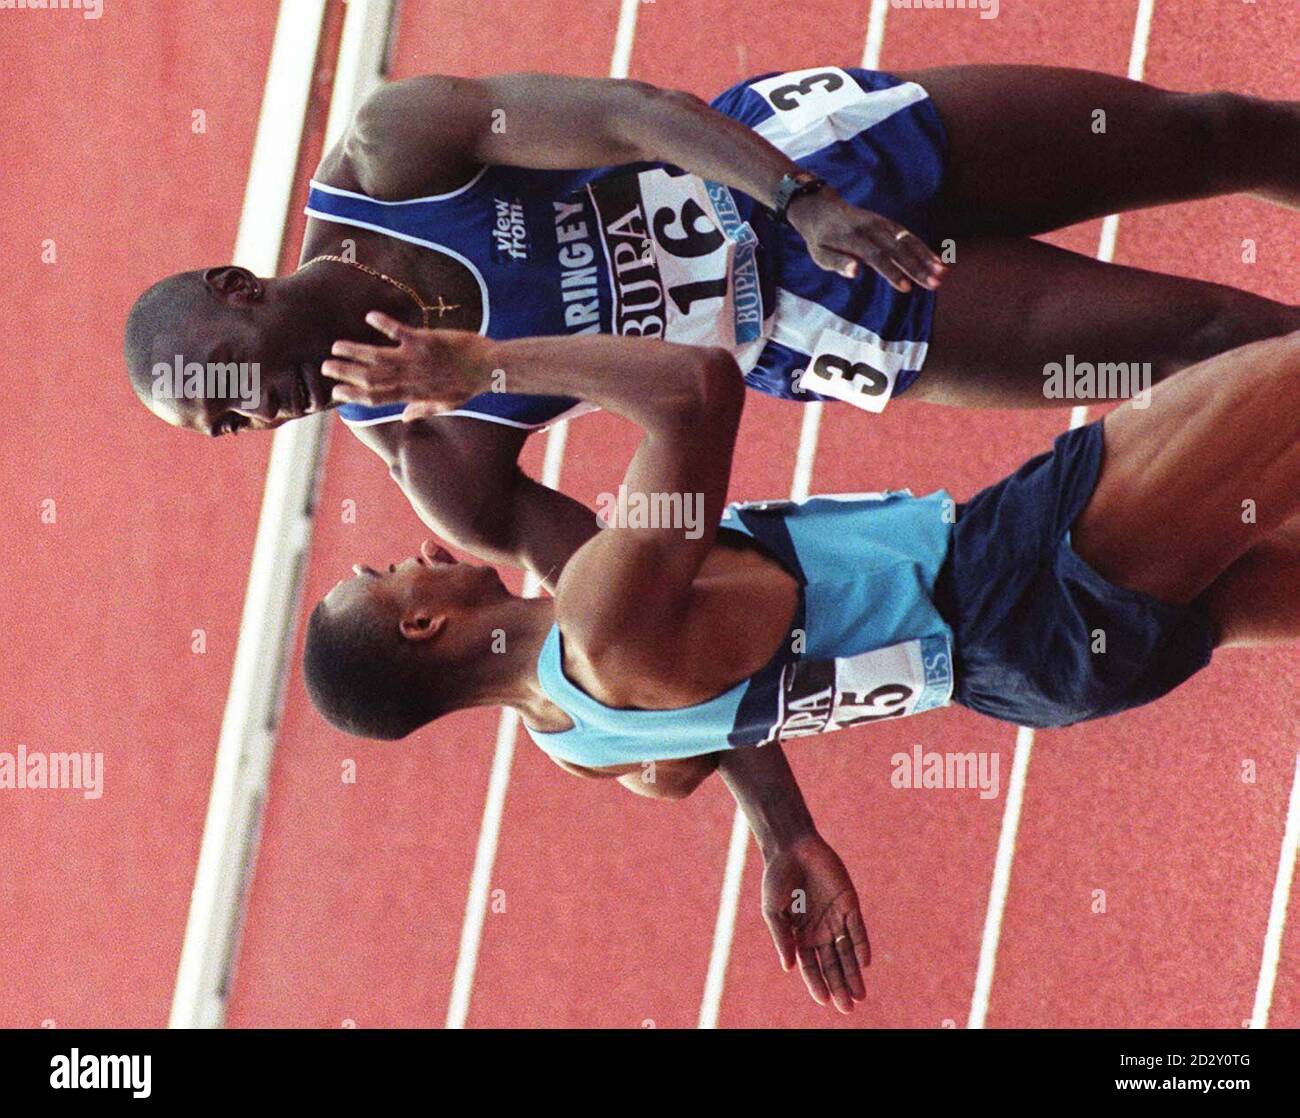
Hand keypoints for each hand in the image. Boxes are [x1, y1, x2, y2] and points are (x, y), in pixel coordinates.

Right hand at [322, 311, 489, 420]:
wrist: (490, 368)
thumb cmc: (468, 385)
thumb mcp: (446, 404)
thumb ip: (421, 409)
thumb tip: (405, 419)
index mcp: (412, 394)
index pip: (376, 398)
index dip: (354, 395)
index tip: (336, 392)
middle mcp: (410, 379)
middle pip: (370, 378)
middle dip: (345, 373)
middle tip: (325, 366)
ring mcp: (416, 360)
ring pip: (377, 358)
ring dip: (355, 351)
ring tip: (336, 346)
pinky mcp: (426, 342)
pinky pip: (399, 332)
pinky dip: (383, 324)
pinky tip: (369, 316)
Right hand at [761, 832, 869, 1012]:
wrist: (792, 847)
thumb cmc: (777, 878)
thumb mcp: (773, 910)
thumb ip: (782, 938)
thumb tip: (788, 968)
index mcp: (800, 935)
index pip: (811, 966)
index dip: (817, 984)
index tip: (824, 1000)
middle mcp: (820, 931)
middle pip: (832, 965)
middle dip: (840, 986)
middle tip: (848, 1007)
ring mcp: (835, 918)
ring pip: (847, 952)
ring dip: (854, 973)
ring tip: (860, 995)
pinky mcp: (849, 902)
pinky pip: (857, 928)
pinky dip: (860, 945)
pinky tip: (864, 962)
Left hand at [787, 186, 944, 292]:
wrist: (821, 208)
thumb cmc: (820, 238)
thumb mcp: (819, 253)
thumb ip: (836, 262)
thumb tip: (855, 272)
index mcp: (853, 237)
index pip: (876, 256)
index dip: (892, 272)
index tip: (906, 288)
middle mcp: (871, 227)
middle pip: (897, 249)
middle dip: (917, 267)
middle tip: (935, 284)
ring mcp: (881, 223)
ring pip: (907, 240)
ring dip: (926, 257)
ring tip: (942, 273)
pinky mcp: (887, 223)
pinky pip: (907, 235)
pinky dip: (922, 247)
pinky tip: (936, 260)